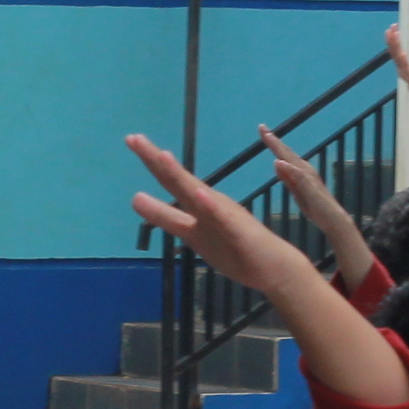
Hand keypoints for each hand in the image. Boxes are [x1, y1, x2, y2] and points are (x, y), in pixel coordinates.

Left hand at [126, 134, 319, 298]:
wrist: (277, 270)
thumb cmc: (236, 250)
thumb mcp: (193, 235)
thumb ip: (169, 218)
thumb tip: (138, 201)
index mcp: (199, 206)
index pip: (171, 181)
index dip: (152, 162)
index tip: (132, 139)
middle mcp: (210, 206)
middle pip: (179, 181)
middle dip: (156, 160)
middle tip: (133, 138)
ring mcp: (225, 218)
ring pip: (199, 194)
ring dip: (181, 176)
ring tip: (163, 156)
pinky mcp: (240, 234)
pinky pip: (225, 220)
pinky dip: (212, 207)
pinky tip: (201, 195)